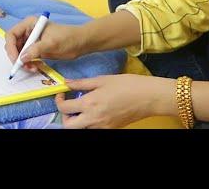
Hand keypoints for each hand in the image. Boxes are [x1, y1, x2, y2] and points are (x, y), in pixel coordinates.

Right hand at [4, 16, 86, 71]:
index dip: (10, 47)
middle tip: (24, 66)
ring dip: (23, 62)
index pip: (11, 35)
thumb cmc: (67, 38)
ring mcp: (31, 41)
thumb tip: (22, 58)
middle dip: (17, 57)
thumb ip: (36, 49)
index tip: (16, 59)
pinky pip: (26, 58)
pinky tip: (35, 67)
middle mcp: (27, 31)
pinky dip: (28, 64)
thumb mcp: (51, 43)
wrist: (81, 43)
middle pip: (13, 45)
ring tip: (32, 68)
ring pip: (19, 53)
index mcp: (29, 24)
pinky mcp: (35, 50)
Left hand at [56, 74, 172, 127]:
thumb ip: (81, 83)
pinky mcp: (112, 130)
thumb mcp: (101, 80)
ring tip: (81, 109)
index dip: (58, 100)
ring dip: (76, 121)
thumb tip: (65, 82)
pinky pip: (93, 130)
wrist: (149, 97)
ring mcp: (103, 127)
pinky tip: (93, 112)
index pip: (64, 108)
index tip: (62, 93)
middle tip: (68, 105)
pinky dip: (88, 123)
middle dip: (64, 116)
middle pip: (68, 126)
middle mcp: (94, 119)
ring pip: (80, 129)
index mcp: (89, 104)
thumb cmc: (127, 85)